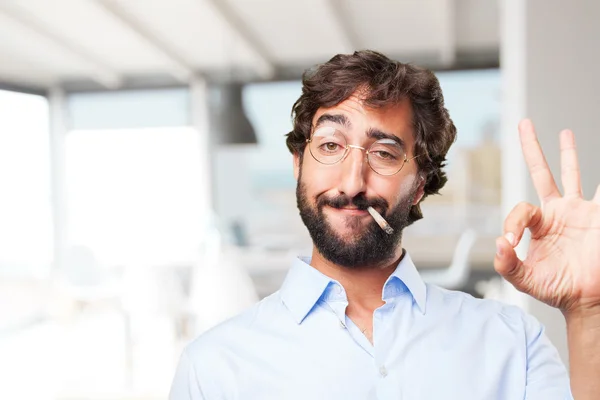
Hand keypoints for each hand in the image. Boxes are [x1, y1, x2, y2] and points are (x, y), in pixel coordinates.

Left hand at [494, 119, 599, 313]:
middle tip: (524, 123)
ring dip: (570, 154)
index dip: (512, 223)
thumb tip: (498, 243)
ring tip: (565, 133)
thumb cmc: (556, 289)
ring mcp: (581, 211)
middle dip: (533, 149)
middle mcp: (557, 212)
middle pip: (543, 172)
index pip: (520, 209)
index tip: (511, 242)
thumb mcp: (524, 280)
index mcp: (538, 224)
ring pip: (574, 175)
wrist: (586, 300)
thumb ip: (507, 264)